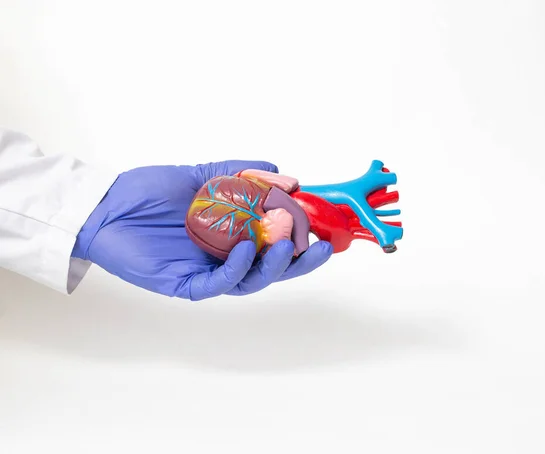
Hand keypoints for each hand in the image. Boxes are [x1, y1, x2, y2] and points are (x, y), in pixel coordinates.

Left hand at [72, 161, 332, 299]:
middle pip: (271, 267)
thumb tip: (282, 169)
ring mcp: (206, 272)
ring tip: (288, 246)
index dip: (300, 233)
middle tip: (323, 247)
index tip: (322, 221)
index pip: (273, 238)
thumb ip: (240, 172)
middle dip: (300, 259)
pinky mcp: (185, 284)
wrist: (104, 205)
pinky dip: (237, 270)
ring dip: (273, 266)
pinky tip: (247, 249)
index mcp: (231, 233)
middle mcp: (224, 256)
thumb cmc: (148, 192)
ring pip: (250, 280)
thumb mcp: (200, 174)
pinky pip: (218, 284)